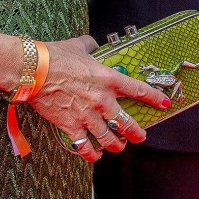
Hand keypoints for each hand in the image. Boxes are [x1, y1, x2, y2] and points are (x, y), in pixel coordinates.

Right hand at [30, 36, 171, 162]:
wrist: (34, 70)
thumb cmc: (54, 56)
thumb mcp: (77, 46)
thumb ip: (89, 45)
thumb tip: (92, 43)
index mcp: (108, 79)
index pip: (139, 90)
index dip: (155, 98)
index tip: (164, 103)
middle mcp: (102, 100)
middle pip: (127, 123)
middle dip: (136, 133)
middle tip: (140, 136)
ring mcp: (87, 115)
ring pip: (109, 138)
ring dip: (116, 145)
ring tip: (118, 147)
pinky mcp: (71, 125)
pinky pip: (85, 146)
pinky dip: (91, 154)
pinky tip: (95, 155)